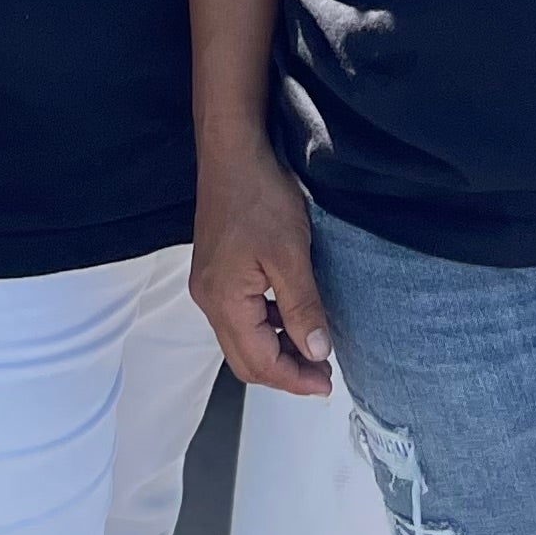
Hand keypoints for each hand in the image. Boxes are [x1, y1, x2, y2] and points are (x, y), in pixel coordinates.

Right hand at [192, 132, 332, 394]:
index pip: (259, 362)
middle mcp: (208, 299)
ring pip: (242, 340)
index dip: (295, 379)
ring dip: (276, 351)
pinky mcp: (215, 272)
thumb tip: (317, 352)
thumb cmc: (258, 195)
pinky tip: (291, 316)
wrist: (232, 151)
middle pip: (245, 359)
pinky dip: (266, 327)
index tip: (327, 383)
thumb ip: (303, 307)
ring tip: (313, 348)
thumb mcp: (290, 254)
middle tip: (323, 374)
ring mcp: (208, 285)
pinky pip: (239, 317)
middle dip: (284, 372)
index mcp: (223, 301)